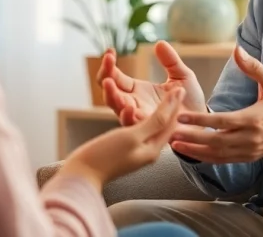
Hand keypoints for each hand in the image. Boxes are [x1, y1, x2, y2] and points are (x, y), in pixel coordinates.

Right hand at [60, 88, 185, 190]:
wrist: (80, 175)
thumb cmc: (106, 156)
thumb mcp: (133, 136)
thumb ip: (155, 121)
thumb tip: (175, 103)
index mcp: (153, 148)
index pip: (170, 123)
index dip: (176, 104)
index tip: (181, 87)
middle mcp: (147, 150)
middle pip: (160, 123)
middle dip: (166, 105)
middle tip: (175, 88)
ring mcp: (134, 149)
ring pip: (147, 124)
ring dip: (152, 108)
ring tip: (160, 94)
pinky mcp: (122, 148)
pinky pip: (133, 127)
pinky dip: (134, 114)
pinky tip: (132, 106)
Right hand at [97, 41, 206, 125]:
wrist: (202, 121)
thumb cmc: (189, 99)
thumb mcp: (182, 75)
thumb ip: (171, 61)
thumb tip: (160, 43)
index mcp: (136, 90)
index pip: (114, 77)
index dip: (109, 65)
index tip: (110, 51)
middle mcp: (134, 104)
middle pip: (110, 92)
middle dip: (105, 77)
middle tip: (108, 62)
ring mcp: (140, 117)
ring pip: (117, 109)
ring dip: (111, 96)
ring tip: (109, 83)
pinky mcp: (150, 130)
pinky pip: (135, 126)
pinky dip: (129, 117)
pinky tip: (128, 107)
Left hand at [169, 46, 262, 163]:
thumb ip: (254, 68)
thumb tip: (237, 49)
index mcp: (254, 119)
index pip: (222, 122)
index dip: (200, 120)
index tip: (181, 116)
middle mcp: (250, 138)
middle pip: (215, 141)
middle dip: (191, 139)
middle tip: (169, 133)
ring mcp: (249, 150)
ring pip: (217, 155)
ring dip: (195, 151)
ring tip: (174, 144)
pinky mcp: (249, 157)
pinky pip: (224, 161)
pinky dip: (206, 159)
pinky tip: (191, 153)